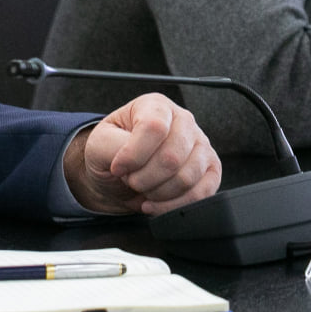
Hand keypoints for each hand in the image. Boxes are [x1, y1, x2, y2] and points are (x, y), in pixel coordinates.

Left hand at [64, 94, 221, 215]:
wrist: (120, 173)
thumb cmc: (112, 152)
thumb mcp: (100, 142)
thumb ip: (114, 146)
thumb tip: (131, 161)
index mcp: (156, 106)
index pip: (155, 127)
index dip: (134, 155)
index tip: (118, 168)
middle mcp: (183, 121)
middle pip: (172, 157)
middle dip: (145, 179)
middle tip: (131, 180)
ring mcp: (200, 144)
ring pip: (187, 177)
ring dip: (158, 193)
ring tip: (143, 189)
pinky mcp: (210, 169)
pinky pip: (203, 192)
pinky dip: (175, 205)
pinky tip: (156, 203)